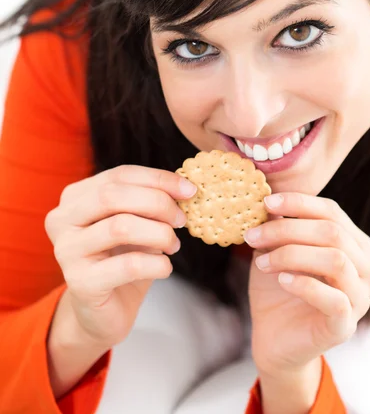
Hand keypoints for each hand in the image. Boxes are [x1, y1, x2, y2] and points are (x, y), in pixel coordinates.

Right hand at [45, 164, 196, 349]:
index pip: (120, 175)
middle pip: (113, 195)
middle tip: (181, 219)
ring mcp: (66, 251)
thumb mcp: (136, 223)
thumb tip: (184, 188)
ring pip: (120, 227)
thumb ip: (150, 201)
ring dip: (159, 233)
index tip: (190, 190)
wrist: (104, 312)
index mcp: (75, 197)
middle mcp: (62, 220)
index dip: (158, 179)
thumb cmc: (122, 259)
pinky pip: (128, 265)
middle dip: (157, 203)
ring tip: (173, 245)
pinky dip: (156, 263)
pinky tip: (164, 268)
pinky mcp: (79, 282)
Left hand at [245, 192, 369, 377]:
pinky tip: (281, 280)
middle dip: (287, 229)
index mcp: (355, 245)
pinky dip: (304, 284)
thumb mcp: (277, 249)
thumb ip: (280, 226)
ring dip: (291, 255)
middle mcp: (366, 269)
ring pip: (336, 260)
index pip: (332, 212)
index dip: (299, 203)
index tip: (266, 202)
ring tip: (261, 261)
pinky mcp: (346, 325)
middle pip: (333, 233)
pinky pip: (334, 299)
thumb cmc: (279, 287)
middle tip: (253, 236)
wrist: (274, 337)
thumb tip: (272, 200)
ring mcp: (360, 299)